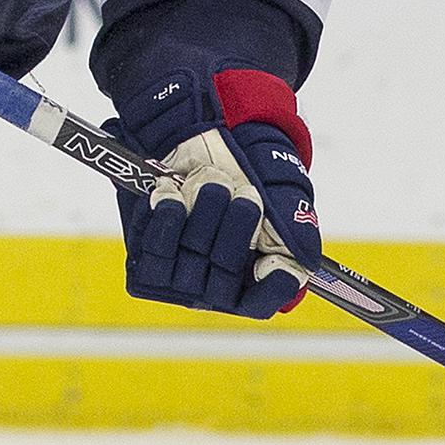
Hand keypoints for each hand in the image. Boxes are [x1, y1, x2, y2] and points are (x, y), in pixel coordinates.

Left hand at [114, 69, 322, 317]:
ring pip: (193, 257)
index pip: (259, 304)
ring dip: (206, 210)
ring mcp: (177, 274)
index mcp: (250, 279)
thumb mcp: (282, 199)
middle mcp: (213, 285)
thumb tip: (297, 270)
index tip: (269, 261)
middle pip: (225, 276)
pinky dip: (169, 213)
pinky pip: (157, 247)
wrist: (198, 140)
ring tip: (212, 183)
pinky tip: (174, 192)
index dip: (268, 288)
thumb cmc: (243, 175)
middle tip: (245, 194)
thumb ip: (297, 236)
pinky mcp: (147, 256)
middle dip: (238, 227)